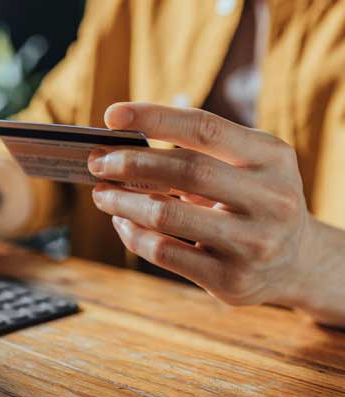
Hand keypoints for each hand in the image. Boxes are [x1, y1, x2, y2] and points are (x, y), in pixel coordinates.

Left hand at [88, 102, 315, 306]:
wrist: (299, 264)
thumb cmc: (255, 201)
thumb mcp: (249, 166)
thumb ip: (199, 151)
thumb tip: (121, 147)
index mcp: (272, 157)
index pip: (205, 128)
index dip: (154, 118)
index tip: (113, 116)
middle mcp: (270, 199)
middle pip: (184, 170)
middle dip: (130, 163)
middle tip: (98, 162)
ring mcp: (253, 243)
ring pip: (166, 214)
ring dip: (122, 200)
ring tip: (102, 192)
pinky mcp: (230, 280)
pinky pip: (163, 251)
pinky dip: (132, 233)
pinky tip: (123, 222)